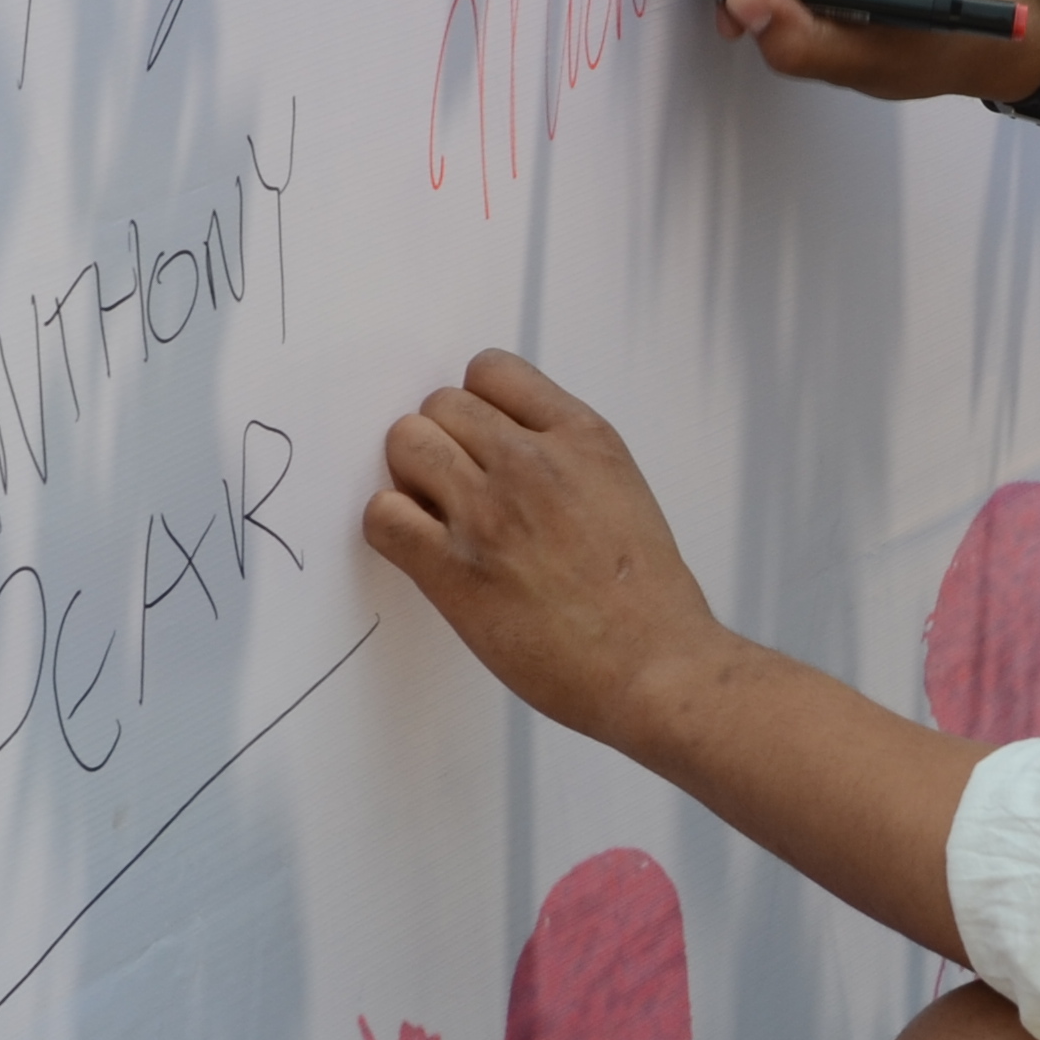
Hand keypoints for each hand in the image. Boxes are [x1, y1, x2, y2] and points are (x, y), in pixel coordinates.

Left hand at [365, 350, 732, 748]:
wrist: (656, 668)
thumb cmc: (648, 601)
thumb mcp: (623, 495)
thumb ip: (567, 462)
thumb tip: (508, 452)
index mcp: (583, 438)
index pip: (491, 370)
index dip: (476, 405)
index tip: (482, 441)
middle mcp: (531, 463)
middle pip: (440, 405)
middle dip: (443, 442)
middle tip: (459, 488)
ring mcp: (489, 513)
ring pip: (406, 444)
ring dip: (412, 476)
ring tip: (438, 516)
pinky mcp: (453, 569)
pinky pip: (382, 514)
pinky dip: (390, 525)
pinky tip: (422, 550)